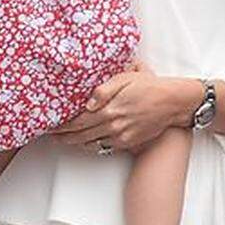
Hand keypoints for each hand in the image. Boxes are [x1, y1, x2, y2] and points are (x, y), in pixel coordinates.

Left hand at [55, 69, 200, 151]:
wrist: (172, 103)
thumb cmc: (149, 87)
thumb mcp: (126, 78)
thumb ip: (103, 90)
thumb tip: (87, 102)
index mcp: (109, 109)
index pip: (78, 121)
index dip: (62, 125)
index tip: (51, 126)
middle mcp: (112, 126)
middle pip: (80, 135)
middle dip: (64, 136)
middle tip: (52, 135)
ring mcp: (120, 136)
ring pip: (91, 143)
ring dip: (75, 142)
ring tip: (63, 140)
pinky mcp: (128, 142)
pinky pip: (104, 146)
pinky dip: (92, 145)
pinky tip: (86, 141)